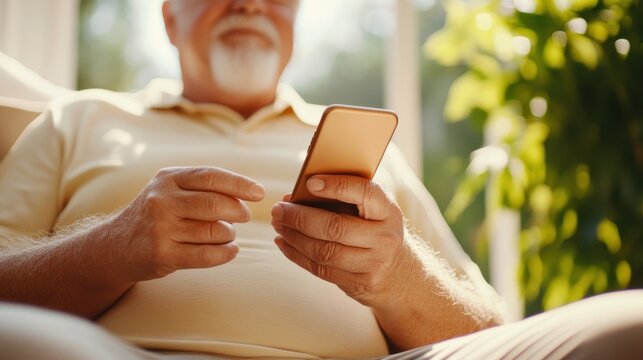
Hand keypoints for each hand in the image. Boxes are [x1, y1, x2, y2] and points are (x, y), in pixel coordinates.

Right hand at [111, 167, 264, 280]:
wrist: (115, 246)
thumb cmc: (156, 215)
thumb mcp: (171, 190)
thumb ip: (203, 187)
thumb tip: (247, 192)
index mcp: (168, 179)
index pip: (211, 176)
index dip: (239, 184)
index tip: (259, 193)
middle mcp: (161, 201)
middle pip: (215, 204)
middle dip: (238, 210)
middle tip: (245, 215)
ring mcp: (160, 228)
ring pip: (214, 231)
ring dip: (229, 234)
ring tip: (227, 234)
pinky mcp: (162, 255)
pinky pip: (206, 255)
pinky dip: (226, 253)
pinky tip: (230, 250)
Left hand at [271, 175, 409, 307]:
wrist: (398, 274)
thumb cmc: (374, 231)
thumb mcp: (372, 211)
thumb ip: (341, 200)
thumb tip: (293, 196)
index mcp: (388, 211)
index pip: (364, 193)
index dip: (337, 186)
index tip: (310, 183)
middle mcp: (385, 237)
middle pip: (336, 227)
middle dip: (301, 217)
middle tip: (279, 209)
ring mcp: (373, 264)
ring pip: (325, 251)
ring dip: (295, 237)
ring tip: (279, 225)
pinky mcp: (359, 284)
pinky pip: (321, 269)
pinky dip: (296, 254)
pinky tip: (284, 242)